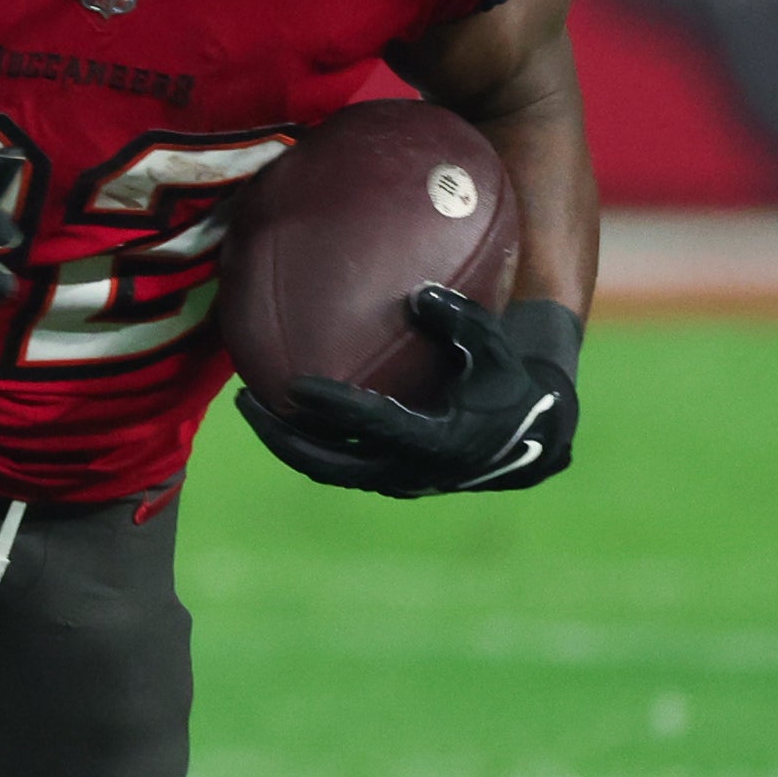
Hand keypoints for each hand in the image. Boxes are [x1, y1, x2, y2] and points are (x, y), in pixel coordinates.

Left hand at [237, 289, 580, 496]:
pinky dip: (308, 443)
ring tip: (250, 406)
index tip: (295, 384)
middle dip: (281, 437)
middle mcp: (412, 472)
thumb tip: (416, 295)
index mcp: (439, 442)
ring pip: (327, 470)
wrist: (534, 431)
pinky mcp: (390, 479)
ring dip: (286, 442)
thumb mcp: (494, 345)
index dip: (334, 406)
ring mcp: (398, 482)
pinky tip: (283, 411)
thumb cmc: (510, 378)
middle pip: (329, 464)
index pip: (374, 425)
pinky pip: (338, 465)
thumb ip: (459, 319)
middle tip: (243, 401)